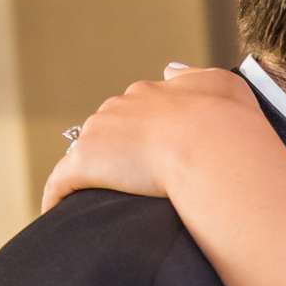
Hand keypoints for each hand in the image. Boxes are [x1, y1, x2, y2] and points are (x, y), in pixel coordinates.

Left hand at [40, 65, 264, 214]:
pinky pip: (61, 183)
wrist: (213, 147)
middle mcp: (120, 106)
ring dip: (91, 174)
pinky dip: (58, 197)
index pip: (136, 111)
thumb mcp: (222, 85)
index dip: (143, 134)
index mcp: (152, 94)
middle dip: (116, 152)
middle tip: (132, 183)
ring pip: (84, 154)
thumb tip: (171, 70)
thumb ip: (194, 77)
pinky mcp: (84, 164)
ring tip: (100, 201)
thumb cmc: (228, 124)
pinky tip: (59, 215)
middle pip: (107, 130)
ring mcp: (99, 134)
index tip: (153, 156)